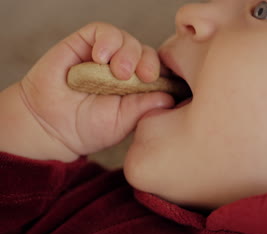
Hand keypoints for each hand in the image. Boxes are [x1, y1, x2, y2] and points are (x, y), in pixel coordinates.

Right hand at [1, 22, 172, 160]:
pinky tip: (100, 57)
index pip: (161, 70)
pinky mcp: (84, 43)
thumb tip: (172, 96)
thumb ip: (146, 106)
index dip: (164, 72)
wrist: (52, 127)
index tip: (157, 83)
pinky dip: (107, 40)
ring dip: (127, 52)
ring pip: (127, 39)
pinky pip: (103, 31)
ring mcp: (106, 56)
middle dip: (148, 62)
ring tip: (117, 71)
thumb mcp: (124, 121)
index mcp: (139, 87)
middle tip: (140, 76)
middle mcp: (125, 68)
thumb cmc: (89, 127)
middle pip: (147, 52)